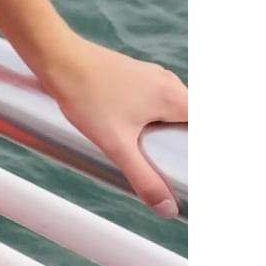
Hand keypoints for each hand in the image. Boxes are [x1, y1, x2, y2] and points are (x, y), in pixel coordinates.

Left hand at [37, 34, 188, 215]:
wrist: (56, 57)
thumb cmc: (86, 97)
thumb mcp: (117, 145)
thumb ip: (144, 178)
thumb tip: (169, 209)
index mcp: (174, 96)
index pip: (209, 126)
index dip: (206, 149)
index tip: (196, 168)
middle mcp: (168, 82)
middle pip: (194, 118)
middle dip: (190, 143)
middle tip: (182, 170)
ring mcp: (151, 75)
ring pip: (174, 107)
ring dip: (173, 129)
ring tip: (164, 156)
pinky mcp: (134, 74)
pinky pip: (156, 99)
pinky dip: (157, 117)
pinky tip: (140, 132)